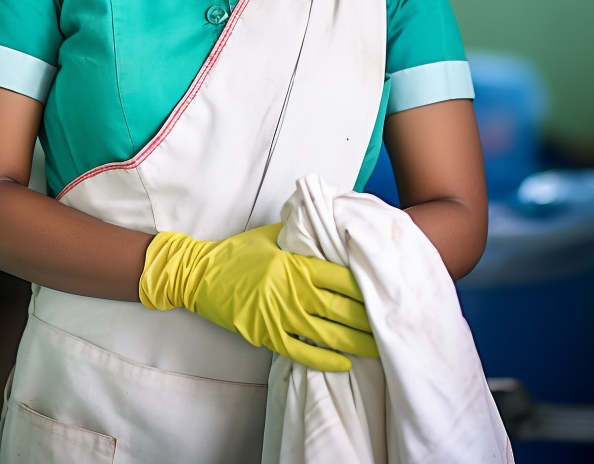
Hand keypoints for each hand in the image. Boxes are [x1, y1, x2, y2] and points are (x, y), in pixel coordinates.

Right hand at [138, 223, 377, 371]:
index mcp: (295, 264)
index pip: (340, 277)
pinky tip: (344, 363)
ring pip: (326, 333)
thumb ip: (302, 236)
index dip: (365, 287)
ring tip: (379, 348)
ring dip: (354, 342)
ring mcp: (279, 315)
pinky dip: (324, 360)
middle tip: (393, 325)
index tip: (384, 292)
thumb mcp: (271, 235)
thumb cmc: (237, 252)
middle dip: (368, 319)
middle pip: (340, 308)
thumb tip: (330, 230)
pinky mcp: (266, 335)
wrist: (200, 274)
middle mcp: (291, 290)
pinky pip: (302, 352)